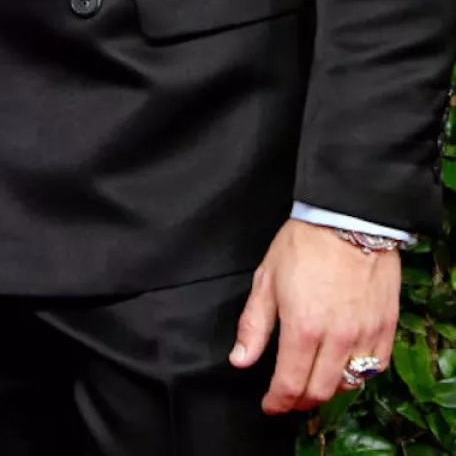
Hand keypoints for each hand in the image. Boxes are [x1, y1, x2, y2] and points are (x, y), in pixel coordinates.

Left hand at [231, 220, 398, 412]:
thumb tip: (240, 360)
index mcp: (303, 327)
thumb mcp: (267, 279)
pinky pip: (375, 368)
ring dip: (327, 389)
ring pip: (347, 384)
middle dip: (300, 401)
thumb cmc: (303, 244)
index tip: (270, 405)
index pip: (290, 383)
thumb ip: (254, 325)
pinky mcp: (385, 327)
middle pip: (319, 391)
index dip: (277, 401)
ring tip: (313, 381)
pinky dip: (358, 375)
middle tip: (289, 398)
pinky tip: (344, 366)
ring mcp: (364, 334)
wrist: (346, 218)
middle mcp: (336, 338)